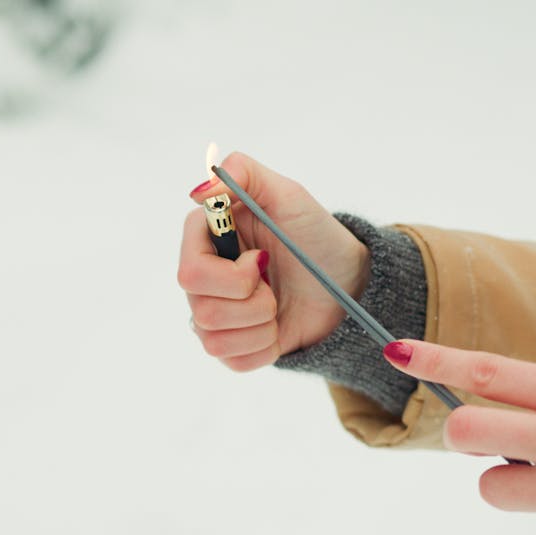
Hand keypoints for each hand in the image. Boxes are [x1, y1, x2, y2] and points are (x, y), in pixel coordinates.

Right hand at [179, 152, 369, 370]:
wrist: (346, 284)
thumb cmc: (315, 236)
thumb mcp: (288, 195)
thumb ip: (244, 173)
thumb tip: (200, 192)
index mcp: (206, 241)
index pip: (189, 272)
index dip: (230, 275)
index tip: (261, 259)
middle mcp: (203, 279)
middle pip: (201, 310)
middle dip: (252, 302)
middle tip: (273, 283)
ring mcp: (214, 315)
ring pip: (214, 339)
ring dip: (261, 324)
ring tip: (278, 304)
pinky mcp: (231, 346)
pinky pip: (232, 361)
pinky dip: (263, 348)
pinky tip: (277, 327)